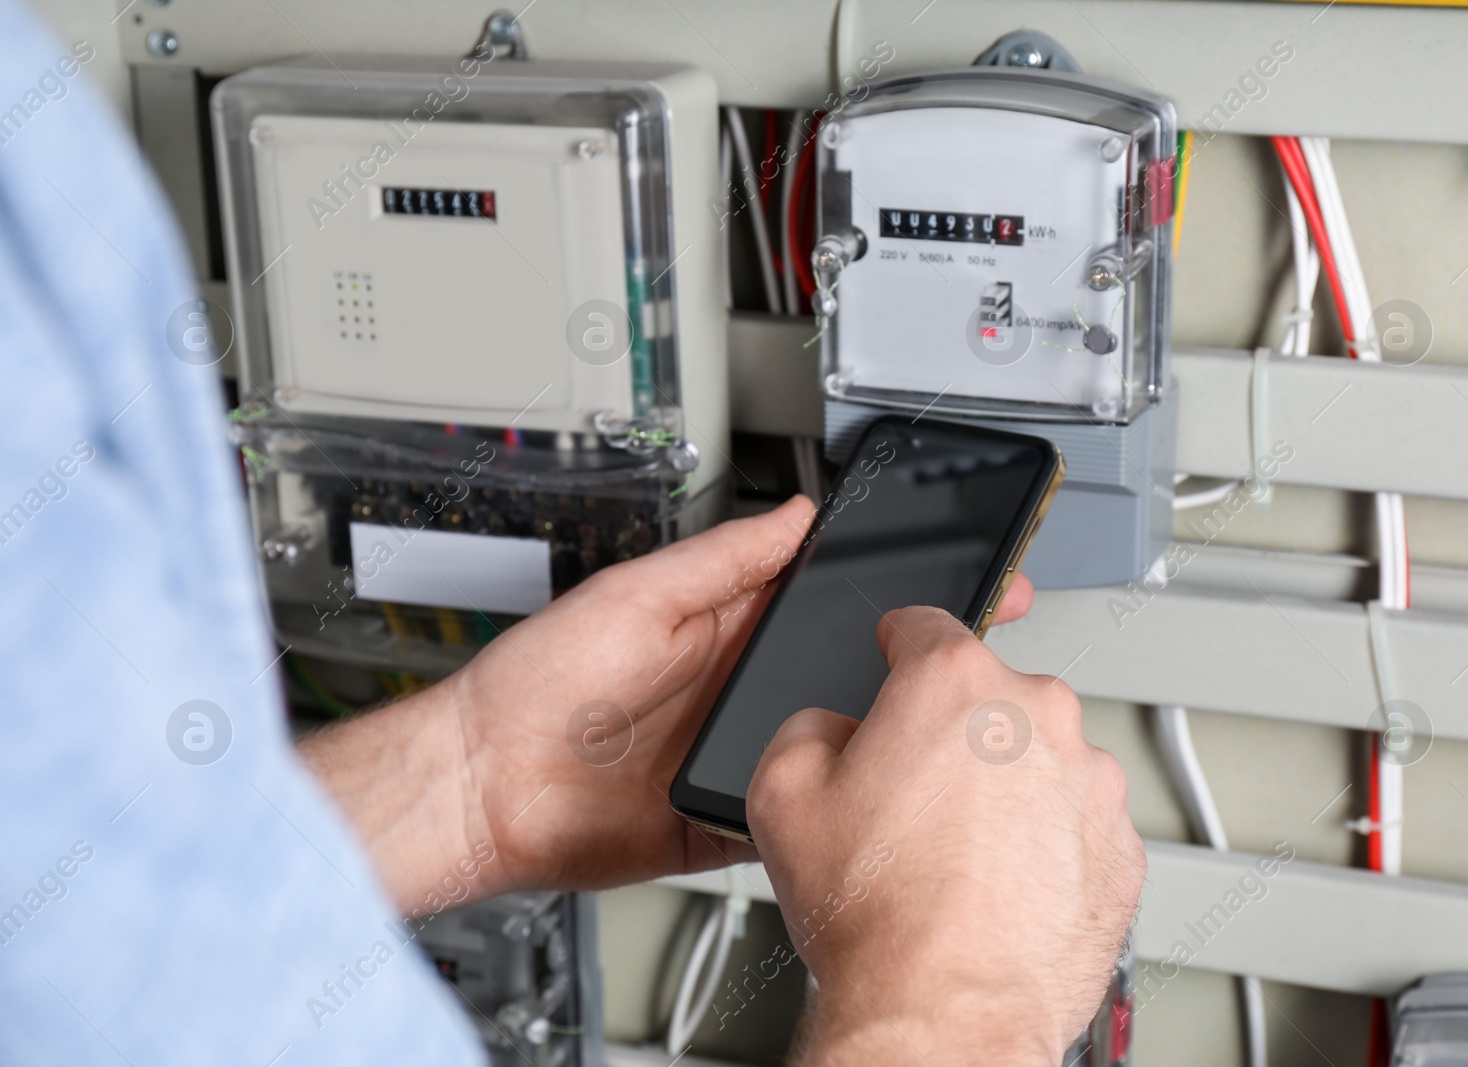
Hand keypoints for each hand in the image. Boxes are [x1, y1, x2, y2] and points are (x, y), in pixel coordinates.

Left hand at [301, 495, 1036, 913]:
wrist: (487, 791)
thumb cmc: (538, 684)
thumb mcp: (638, 598)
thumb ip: (722, 561)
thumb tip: (796, 516)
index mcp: (726, 626)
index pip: (827, 598)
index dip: (891, 587)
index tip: (955, 572)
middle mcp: (742, 689)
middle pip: (843, 671)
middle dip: (911, 664)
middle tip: (976, 652)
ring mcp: (742, 754)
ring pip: (834, 744)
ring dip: (880, 739)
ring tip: (940, 728)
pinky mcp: (731, 817)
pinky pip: (799, 811)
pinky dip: (835, 810)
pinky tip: (877, 799)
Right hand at [748, 606, 1142, 1064]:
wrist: (944, 1010)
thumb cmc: (878, 913)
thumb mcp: (781, 793)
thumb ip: (806, 727)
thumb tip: (831, 729)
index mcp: (954, 683)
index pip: (924, 624)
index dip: (896, 644)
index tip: (896, 658)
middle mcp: (1036, 715)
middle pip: (986, 697)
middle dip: (949, 733)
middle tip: (910, 799)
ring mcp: (1090, 780)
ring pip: (1038, 758)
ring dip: (1004, 788)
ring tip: (956, 856)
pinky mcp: (1120, 845)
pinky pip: (1075, 819)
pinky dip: (1045, 840)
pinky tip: (998, 884)